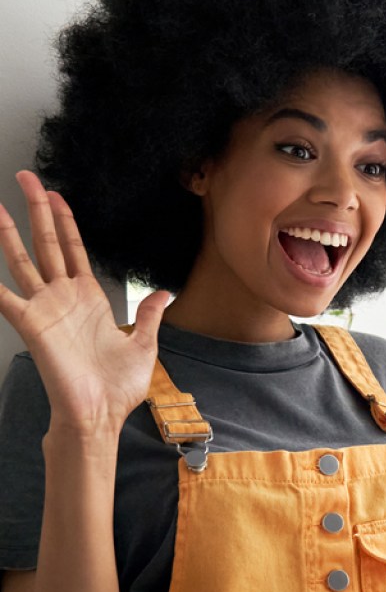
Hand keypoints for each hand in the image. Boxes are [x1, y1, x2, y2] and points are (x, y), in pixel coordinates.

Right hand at [0, 171, 168, 434]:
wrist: (102, 414)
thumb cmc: (119, 387)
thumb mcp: (144, 344)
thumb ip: (149, 316)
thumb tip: (163, 293)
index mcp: (89, 298)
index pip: (72, 249)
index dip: (64, 222)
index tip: (56, 195)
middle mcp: (64, 298)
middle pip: (46, 244)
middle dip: (36, 210)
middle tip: (25, 177)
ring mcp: (45, 309)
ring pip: (23, 260)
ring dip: (9, 233)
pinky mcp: (32, 325)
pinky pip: (4, 297)